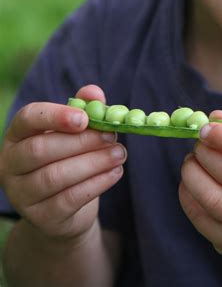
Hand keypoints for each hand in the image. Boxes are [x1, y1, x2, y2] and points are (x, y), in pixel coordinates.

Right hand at [0, 85, 126, 241]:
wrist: (65, 209)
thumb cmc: (69, 157)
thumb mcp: (75, 130)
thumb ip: (84, 107)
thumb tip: (94, 93)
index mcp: (17, 135)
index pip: (27, 119)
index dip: (54, 116)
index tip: (84, 118)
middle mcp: (11, 164)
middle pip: (41, 149)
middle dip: (81, 141)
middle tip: (112, 135)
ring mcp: (21, 194)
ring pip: (55, 176)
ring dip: (93, 162)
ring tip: (120, 153)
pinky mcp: (40, 218)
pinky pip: (68, 199)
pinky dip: (96, 184)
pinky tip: (116, 172)